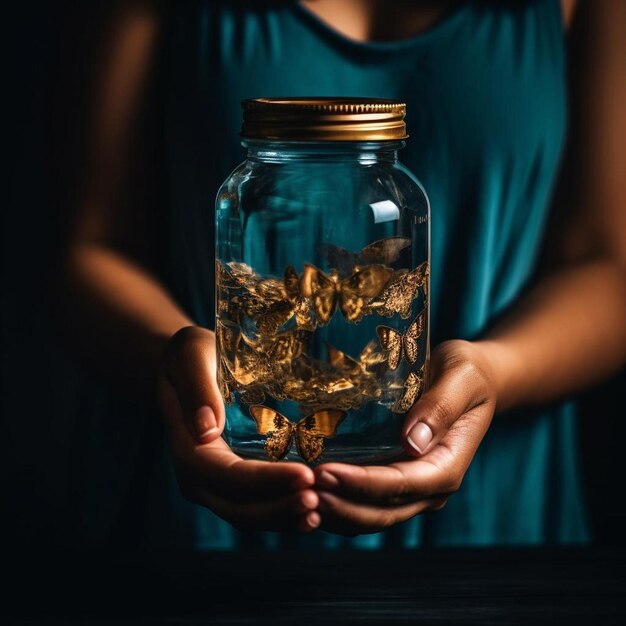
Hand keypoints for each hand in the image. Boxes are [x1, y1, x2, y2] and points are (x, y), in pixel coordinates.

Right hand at [157, 326, 319, 532]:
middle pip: (239, 507)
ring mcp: (213, 485)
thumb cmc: (192, 355)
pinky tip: (314, 511)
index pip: (227, 476)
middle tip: (320, 500)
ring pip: (249, 516)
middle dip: (280, 508)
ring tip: (321, 511)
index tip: (305, 475)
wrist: (186, 367)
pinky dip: (283, 514)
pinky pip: (257, 508)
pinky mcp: (232, 485)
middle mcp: (197, 476)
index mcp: (188, 448)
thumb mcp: (192, 355)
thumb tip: (207, 429)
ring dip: (285, 518)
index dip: (265, 481)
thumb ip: (198, 388)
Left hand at [313, 340, 497, 535]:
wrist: (468, 380)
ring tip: (296, 494)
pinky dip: (335, 502)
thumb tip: (413, 443)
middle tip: (300, 488)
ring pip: (367, 516)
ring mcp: (410, 489)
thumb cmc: (465, 374)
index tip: (324, 472)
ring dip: (332, 510)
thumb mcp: (461, 379)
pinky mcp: (393, 481)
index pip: (400, 485)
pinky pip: (362, 502)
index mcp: (447, 466)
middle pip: (379, 512)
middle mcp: (429, 487)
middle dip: (338, 504)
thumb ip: (440, 407)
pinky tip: (306, 490)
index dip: (360, 484)